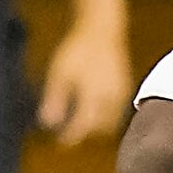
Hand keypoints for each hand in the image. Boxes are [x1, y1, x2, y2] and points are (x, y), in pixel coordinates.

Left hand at [37, 18, 132, 145]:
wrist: (102, 29)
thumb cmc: (78, 49)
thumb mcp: (59, 74)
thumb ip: (54, 100)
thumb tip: (47, 124)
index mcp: (93, 95)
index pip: (84, 126)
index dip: (71, 138)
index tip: (60, 143)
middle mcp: (111, 98)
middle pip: (100, 129)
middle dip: (85, 134)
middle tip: (69, 133)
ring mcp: (121, 94)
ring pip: (111, 123)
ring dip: (97, 128)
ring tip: (81, 122)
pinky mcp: (125, 89)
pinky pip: (117, 112)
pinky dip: (105, 117)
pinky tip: (93, 109)